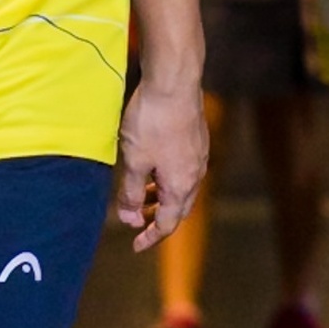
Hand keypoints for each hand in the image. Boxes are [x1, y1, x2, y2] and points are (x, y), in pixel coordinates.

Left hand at [116, 71, 208, 249]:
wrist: (174, 82)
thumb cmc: (152, 122)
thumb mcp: (134, 161)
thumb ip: (132, 193)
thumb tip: (130, 219)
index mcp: (181, 186)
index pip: (167, 224)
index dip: (150, 237)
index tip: (136, 245)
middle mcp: (196, 175)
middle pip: (178, 209)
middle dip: (158, 219)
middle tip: (139, 223)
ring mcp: (199, 156)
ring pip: (182, 188)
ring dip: (162, 197)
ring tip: (142, 195)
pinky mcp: (197, 139)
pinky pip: (184, 170)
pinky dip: (168, 178)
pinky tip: (153, 167)